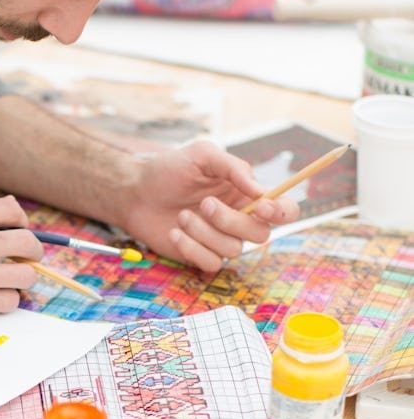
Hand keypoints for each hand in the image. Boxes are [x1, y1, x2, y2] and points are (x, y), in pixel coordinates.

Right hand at [0, 195, 42, 324]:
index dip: (21, 220)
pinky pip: (9, 301)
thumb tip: (7, 220)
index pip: (12, 210)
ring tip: (12, 279)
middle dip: (34, 250)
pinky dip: (9, 300)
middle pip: (27, 242)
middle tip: (27, 257)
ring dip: (24, 277)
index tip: (18, 230)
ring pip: (25, 275)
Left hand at [119, 140, 298, 271]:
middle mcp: (238, 219)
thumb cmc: (170, 169)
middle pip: (260, 234)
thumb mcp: (202, 155)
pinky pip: (211, 263)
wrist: (135, 191)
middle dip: (232, 221)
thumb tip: (261, 191)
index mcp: (246, 194)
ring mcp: (220, 240)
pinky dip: (192, 248)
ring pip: (234, 250)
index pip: (284, 209)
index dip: (282, 212)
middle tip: (205, 203)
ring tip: (182, 215)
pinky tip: (174, 232)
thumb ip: (234, 167)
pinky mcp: (201, 256)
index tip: (261, 206)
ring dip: (204, 232)